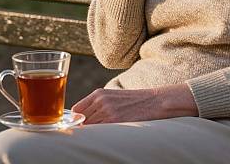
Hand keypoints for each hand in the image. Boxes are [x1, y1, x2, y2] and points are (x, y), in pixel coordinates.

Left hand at [71, 84, 197, 124]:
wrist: (154, 101)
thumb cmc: (134, 101)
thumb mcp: (113, 97)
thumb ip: (98, 105)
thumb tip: (82, 120)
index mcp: (99, 93)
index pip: (76, 109)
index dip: (77, 120)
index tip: (82, 126)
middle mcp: (101, 100)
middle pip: (81, 120)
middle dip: (84, 128)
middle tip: (94, 132)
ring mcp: (107, 110)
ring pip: (89, 127)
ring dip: (93, 132)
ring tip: (104, 133)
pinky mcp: (115, 120)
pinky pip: (99, 131)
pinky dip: (100, 135)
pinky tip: (109, 134)